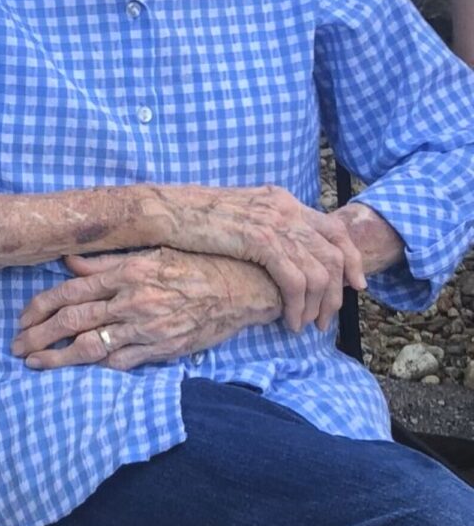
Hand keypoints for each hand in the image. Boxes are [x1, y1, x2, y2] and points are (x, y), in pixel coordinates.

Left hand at [10, 248, 281, 370]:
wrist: (242, 290)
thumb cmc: (197, 265)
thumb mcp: (151, 252)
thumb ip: (107, 260)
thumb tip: (68, 260)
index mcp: (127, 272)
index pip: (70, 291)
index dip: (40, 308)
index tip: (22, 319)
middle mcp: (132, 301)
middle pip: (72, 322)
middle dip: (39, 337)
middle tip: (17, 348)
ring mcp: (146, 329)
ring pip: (90, 348)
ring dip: (57, 359)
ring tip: (35, 365)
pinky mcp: (162, 350)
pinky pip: (121, 364)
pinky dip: (97, 367)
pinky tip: (79, 371)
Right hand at [158, 183, 364, 332]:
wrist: (169, 210)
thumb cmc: (195, 218)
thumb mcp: (241, 215)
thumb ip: (265, 226)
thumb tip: (281, 251)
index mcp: (283, 200)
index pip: (335, 229)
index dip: (352, 259)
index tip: (356, 285)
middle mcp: (286, 208)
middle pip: (334, 253)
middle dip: (337, 292)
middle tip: (328, 319)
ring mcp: (275, 223)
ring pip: (319, 272)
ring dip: (317, 306)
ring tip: (305, 326)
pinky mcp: (261, 240)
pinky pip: (296, 281)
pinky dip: (297, 306)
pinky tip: (288, 321)